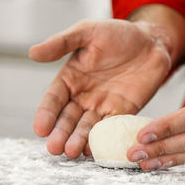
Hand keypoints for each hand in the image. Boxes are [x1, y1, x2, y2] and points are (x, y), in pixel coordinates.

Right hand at [29, 19, 171, 157]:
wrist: (151, 42)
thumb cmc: (118, 34)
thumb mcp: (87, 32)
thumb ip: (61, 43)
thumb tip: (32, 53)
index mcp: (71, 78)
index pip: (54, 99)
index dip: (46, 114)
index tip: (40, 129)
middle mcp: (83, 96)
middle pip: (68, 119)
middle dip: (61, 134)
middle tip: (54, 149)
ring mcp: (102, 106)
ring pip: (87, 127)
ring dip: (79, 140)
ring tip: (72, 152)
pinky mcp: (122, 113)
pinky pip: (110, 128)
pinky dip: (103, 139)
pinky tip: (94, 150)